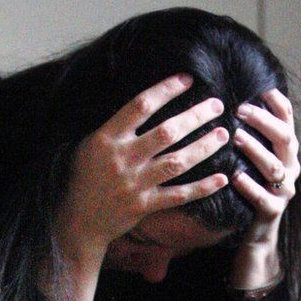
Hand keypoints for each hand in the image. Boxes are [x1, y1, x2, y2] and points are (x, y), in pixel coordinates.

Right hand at [55, 72, 230, 263]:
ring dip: (204, 147)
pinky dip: (202, 187)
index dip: (166, 90)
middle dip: (195, 117)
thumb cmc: (83, 177)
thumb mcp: (90, 145)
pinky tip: (222, 178)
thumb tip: (148, 103)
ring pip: (177, 162)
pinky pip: (179, 195)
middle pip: (167, 132)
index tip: (187, 80)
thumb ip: (116, 128)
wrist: (76, 220)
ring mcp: (135, 183)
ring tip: (224, 134)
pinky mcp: (144, 206)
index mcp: (108, 138)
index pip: (141, 106)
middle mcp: (123, 158)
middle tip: (217, 105)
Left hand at [228, 88, 300, 286]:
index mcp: (285, 151)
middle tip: (239, 109)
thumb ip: (247, 134)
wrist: (256, 233)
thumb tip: (226, 100)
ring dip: (255, 150)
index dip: (277, 102)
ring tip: (235, 138)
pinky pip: (264, 197)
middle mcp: (290, 167)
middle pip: (285, 138)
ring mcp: (283, 190)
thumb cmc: (248, 187)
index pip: (288, 120)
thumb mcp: (250, 159)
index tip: (260, 87)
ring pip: (275, 166)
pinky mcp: (272, 212)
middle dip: (263, 121)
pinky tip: (234, 177)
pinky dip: (250, 186)